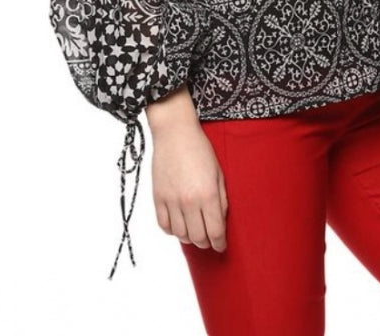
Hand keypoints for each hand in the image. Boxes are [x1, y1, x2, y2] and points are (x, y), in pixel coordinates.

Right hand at [150, 120, 228, 252]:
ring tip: (195, 232)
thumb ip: (222, 199)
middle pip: (198, 238)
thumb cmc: (200, 149)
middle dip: (207, 243)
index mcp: (208, 194)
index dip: (220, 243)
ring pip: (181, 235)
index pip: (215, 231)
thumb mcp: (219, 172)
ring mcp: (171, 201)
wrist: (175, 133)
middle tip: (210, 240)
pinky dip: (172, 231)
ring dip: (190, 238)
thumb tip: (220, 221)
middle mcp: (189, 201)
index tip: (221, 246)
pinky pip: (164, 226)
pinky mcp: (157, 198)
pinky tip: (179, 225)